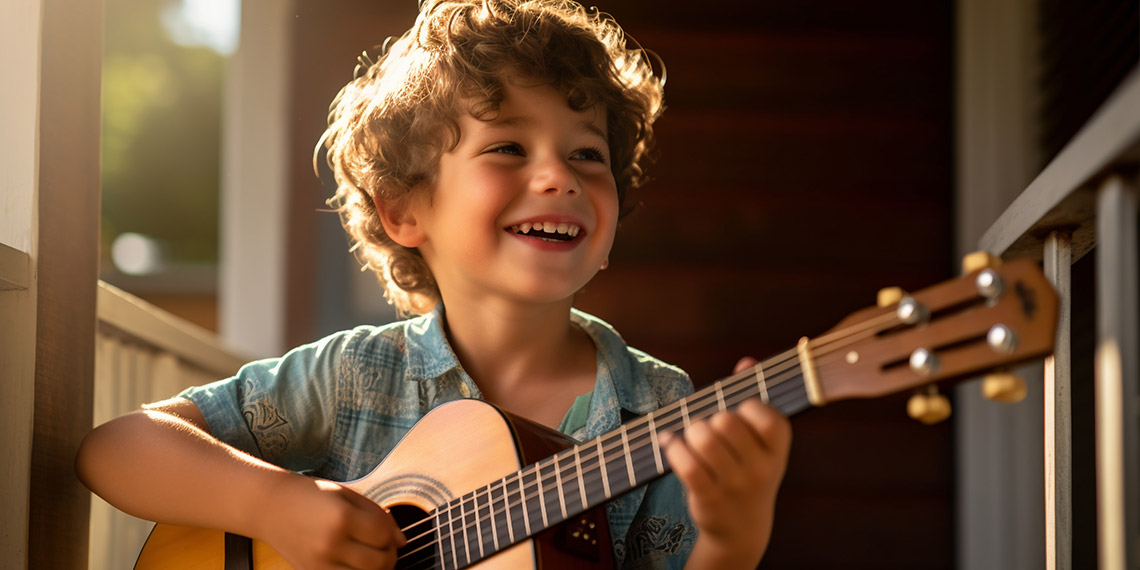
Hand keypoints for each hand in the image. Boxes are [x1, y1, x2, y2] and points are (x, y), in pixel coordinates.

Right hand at [257, 473, 406, 569]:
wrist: (270, 506)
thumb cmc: (310, 495)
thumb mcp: (347, 494)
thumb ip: (377, 515)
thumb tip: (402, 540)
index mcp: (342, 518)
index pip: (383, 536)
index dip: (393, 534)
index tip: (390, 531)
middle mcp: (330, 544)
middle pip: (379, 562)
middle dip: (390, 555)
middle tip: (387, 547)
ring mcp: (320, 563)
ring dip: (377, 568)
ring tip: (373, 555)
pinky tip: (356, 562)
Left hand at [666, 357, 791, 567]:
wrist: (742, 528)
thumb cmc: (749, 470)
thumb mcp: (761, 442)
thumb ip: (754, 398)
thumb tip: (746, 361)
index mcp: (778, 448)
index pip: (763, 413)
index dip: (745, 407)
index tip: (737, 415)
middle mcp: (762, 468)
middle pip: (725, 421)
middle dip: (709, 418)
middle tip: (707, 428)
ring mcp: (735, 485)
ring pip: (703, 439)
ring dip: (689, 432)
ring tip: (688, 437)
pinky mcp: (709, 497)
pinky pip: (685, 463)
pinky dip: (672, 448)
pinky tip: (670, 444)